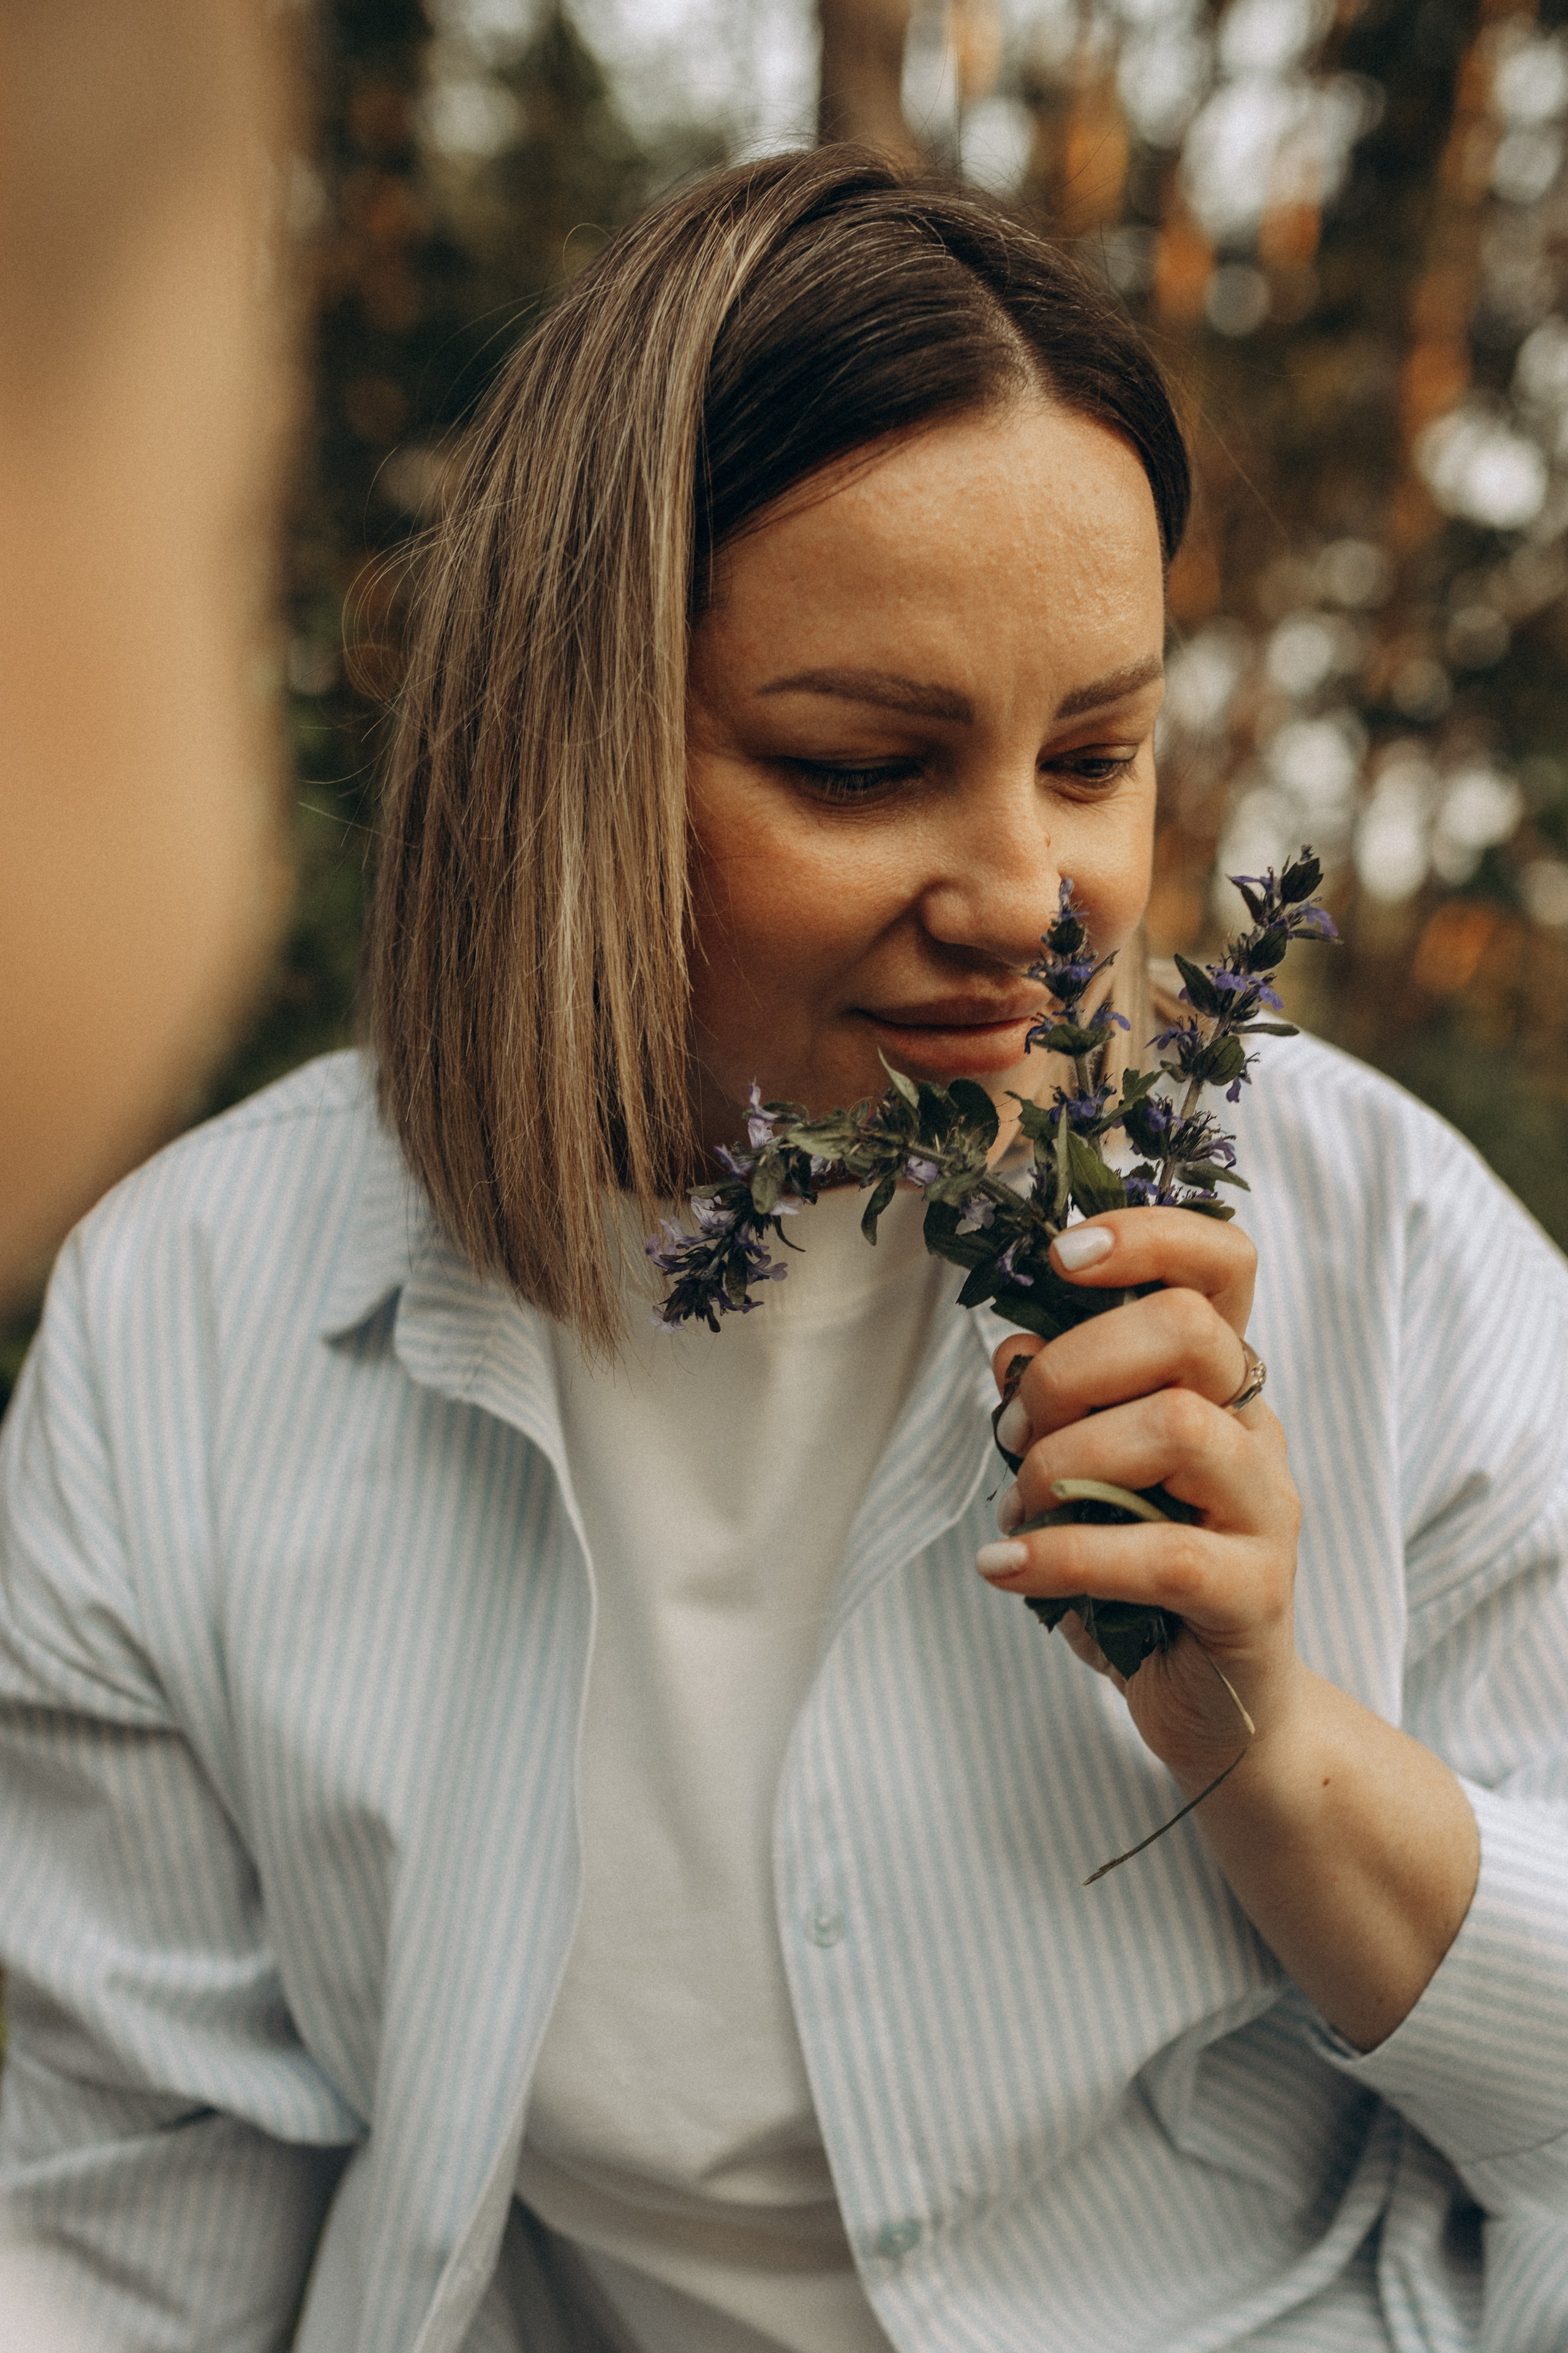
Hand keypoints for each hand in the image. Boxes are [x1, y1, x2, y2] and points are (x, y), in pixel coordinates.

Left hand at [977, 1208, 1305, 1793]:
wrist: (1222, 1713)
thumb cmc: (1140, 1581)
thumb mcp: (1083, 1479)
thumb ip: (1056, 1407)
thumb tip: (1011, 1348)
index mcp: (1217, 1383)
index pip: (1220, 1266)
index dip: (1148, 1236)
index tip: (1062, 1256)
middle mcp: (1253, 1430)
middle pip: (1188, 1330)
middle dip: (1073, 1366)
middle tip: (1015, 1432)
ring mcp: (1264, 1510)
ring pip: (1177, 1427)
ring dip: (1066, 1460)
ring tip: (1016, 1508)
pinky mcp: (1253, 1593)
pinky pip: (1162, 1552)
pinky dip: (1065, 1554)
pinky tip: (1007, 1569)